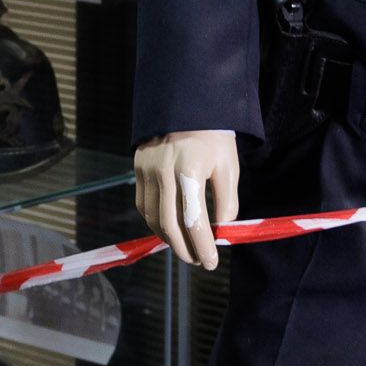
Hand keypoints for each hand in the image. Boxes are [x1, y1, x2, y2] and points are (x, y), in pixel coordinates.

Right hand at [135, 130, 237, 269]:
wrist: (185, 102)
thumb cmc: (213, 136)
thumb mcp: (228, 166)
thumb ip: (226, 201)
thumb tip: (221, 231)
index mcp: (189, 171)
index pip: (194, 221)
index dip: (203, 246)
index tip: (211, 262)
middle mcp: (163, 172)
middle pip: (169, 224)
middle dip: (185, 249)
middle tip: (198, 261)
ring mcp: (146, 170)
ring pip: (152, 217)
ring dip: (168, 239)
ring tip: (185, 248)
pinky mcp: (138, 168)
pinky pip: (142, 204)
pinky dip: (154, 222)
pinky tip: (168, 228)